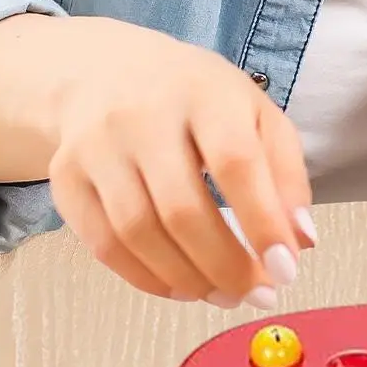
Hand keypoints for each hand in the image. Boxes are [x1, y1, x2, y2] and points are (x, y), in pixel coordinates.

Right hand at [45, 18, 312, 305]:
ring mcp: (96, 146)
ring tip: (226, 295)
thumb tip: (300, 241)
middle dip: (226, 265)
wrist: (107, 71)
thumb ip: (286, 174)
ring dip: (188, 279)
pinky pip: (102, 243)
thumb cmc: (200, 101)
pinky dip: (145, 277)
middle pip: (182, 209)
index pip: (236, 164)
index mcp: (204, 94)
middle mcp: (142, 116)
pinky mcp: (65, 176)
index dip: (263, 223)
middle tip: (259, 295)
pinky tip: (182, 288)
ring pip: (139, 233)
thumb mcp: (257, 115)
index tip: (286, 269)